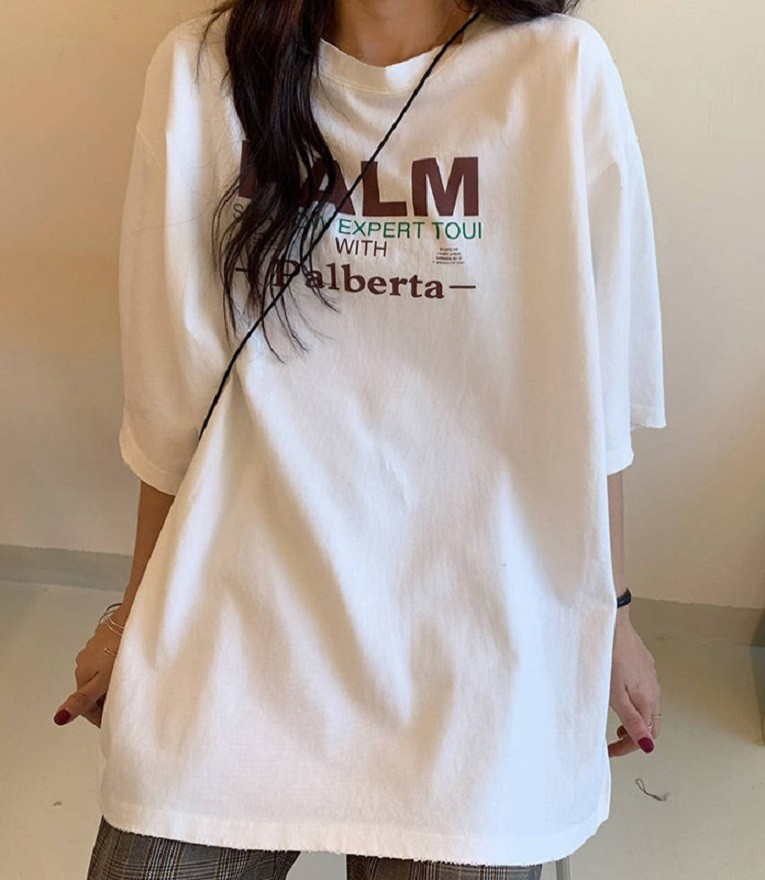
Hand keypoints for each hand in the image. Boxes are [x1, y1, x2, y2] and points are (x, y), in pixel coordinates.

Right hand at [53, 609, 125, 728]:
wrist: (133, 619)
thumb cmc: (121, 649)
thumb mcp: (104, 681)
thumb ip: (83, 700)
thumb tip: (60, 718)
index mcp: (82, 674)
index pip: (86, 706)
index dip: (99, 718)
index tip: (112, 722)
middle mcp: (84, 662)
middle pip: (92, 691)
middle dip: (104, 700)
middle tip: (122, 704)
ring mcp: (94, 649)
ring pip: (99, 675)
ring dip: (109, 683)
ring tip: (127, 685)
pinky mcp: (105, 639)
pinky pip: (107, 659)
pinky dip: (114, 667)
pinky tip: (127, 666)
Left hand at [607, 614, 660, 757]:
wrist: (613, 625)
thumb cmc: (611, 657)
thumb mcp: (617, 695)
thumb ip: (632, 721)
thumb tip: (649, 746)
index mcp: (648, 701)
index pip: (646, 735)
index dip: (628, 748)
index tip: (611, 752)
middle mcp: (654, 690)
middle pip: (652, 724)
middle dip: (636, 737)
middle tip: (617, 741)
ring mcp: (651, 677)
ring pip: (649, 707)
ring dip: (637, 720)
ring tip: (619, 723)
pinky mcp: (645, 665)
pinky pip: (645, 691)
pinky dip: (636, 703)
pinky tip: (622, 696)